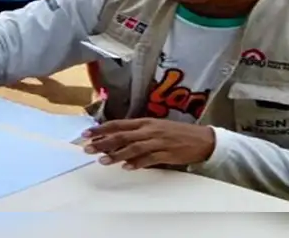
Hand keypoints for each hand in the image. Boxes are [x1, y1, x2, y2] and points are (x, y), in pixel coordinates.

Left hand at [82, 118, 215, 169]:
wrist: (203, 139)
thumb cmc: (176, 133)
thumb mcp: (155, 127)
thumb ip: (136, 133)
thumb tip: (115, 140)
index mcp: (144, 122)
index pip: (118, 124)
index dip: (101, 129)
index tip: (86, 134)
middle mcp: (149, 130)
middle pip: (121, 136)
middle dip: (102, 142)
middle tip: (87, 148)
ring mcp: (158, 141)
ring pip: (133, 147)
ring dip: (116, 154)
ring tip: (102, 160)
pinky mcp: (167, 153)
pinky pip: (150, 158)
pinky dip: (137, 163)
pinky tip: (127, 167)